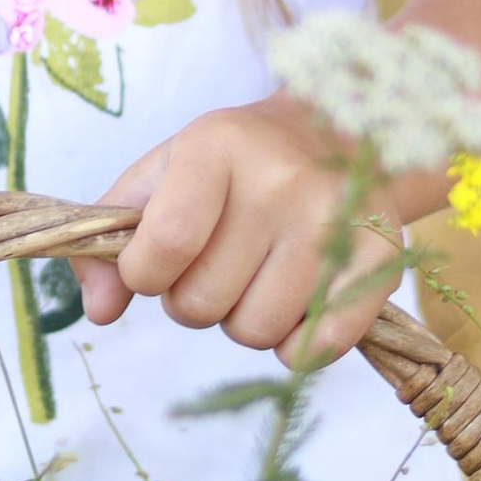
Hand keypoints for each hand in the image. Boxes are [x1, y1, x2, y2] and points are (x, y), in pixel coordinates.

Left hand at [76, 96, 404, 364]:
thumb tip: (99, 311)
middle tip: (217, 264)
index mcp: (219, 146)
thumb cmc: (234, 163)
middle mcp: (283, 180)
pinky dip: (295, 346)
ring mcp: (336, 220)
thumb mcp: (162, 174)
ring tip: (257, 276)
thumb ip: (113, 237)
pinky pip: (316, 348)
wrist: (338, 132)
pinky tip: (296, 304)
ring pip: (255, 333)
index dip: (145, 275)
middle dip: (193, 299)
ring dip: (242, 320)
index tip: (156, 264)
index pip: (166, 244)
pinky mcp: (381, 258)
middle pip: (203, 303)